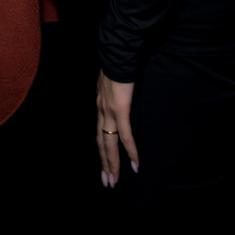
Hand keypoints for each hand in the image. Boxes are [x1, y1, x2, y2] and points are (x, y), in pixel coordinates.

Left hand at [96, 71, 137, 186]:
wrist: (117, 52)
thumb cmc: (118, 63)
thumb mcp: (113, 81)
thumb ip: (115, 92)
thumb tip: (121, 95)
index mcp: (100, 105)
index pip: (99, 133)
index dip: (102, 149)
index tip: (104, 164)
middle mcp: (101, 111)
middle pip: (101, 143)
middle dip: (104, 164)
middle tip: (108, 182)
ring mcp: (109, 111)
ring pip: (109, 144)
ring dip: (112, 164)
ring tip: (114, 180)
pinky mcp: (120, 110)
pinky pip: (125, 135)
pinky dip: (130, 151)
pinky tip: (135, 164)